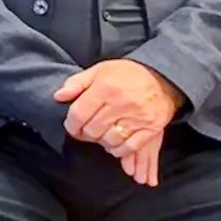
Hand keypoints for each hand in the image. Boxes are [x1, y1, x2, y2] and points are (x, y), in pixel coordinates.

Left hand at [55, 60, 183, 185]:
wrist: (162, 77)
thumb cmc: (127, 74)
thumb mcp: (98, 71)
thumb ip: (76, 83)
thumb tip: (58, 96)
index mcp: (105, 88)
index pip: (79, 114)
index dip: (71, 125)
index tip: (72, 126)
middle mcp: (121, 103)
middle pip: (93, 130)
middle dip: (85, 134)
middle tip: (86, 132)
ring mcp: (137, 117)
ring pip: (110, 140)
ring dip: (101, 142)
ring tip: (100, 136)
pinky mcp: (151, 128)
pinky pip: (130, 147)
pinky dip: (119, 149)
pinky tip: (114, 144)